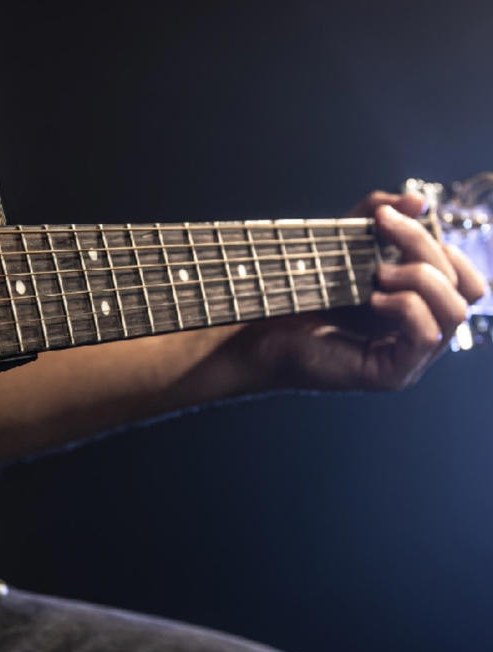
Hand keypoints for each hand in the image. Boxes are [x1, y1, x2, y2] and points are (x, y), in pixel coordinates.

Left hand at [223, 191, 486, 392]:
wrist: (260, 335)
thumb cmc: (298, 297)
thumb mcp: (342, 248)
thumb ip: (377, 220)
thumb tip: (418, 202)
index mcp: (419, 306)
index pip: (467, 278)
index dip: (443, 244)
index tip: (393, 220)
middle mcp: (421, 333)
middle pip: (465, 287)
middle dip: (424, 246)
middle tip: (382, 230)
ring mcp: (409, 357)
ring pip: (455, 311)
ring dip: (420, 278)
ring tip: (377, 273)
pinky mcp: (391, 374)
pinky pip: (427, 336)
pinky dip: (406, 307)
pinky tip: (373, 298)